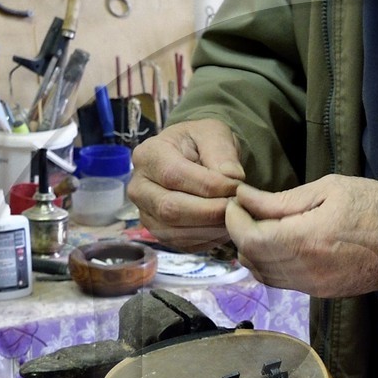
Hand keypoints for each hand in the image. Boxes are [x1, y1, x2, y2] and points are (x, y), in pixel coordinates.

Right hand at [129, 119, 244, 246]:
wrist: (193, 158)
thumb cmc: (201, 143)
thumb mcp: (214, 133)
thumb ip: (222, 151)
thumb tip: (232, 177)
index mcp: (148, 155)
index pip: (174, 175)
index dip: (209, 185)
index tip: (237, 187)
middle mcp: (139, 187)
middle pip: (171, 208)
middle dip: (210, 211)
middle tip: (238, 207)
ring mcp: (145, 213)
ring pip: (176, 231)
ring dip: (211, 228)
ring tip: (234, 216)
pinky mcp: (158, 233)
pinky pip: (182, 244)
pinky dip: (207, 239)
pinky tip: (224, 226)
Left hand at [225, 175, 377, 296]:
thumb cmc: (371, 206)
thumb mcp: (327, 189)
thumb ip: (281, 199)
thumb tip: (244, 198)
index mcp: (304, 240)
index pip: (248, 238)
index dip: (234, 220)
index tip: (236, 201)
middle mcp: (303, 270)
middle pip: (251, 258)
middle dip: (239, 234)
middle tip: (245, 211)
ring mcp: (311, 286)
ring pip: (262, 275)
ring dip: (252, 252)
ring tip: (259, 227)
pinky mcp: (319, 293)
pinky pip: (280, 282)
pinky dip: (269, 265)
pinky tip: (277, 245)